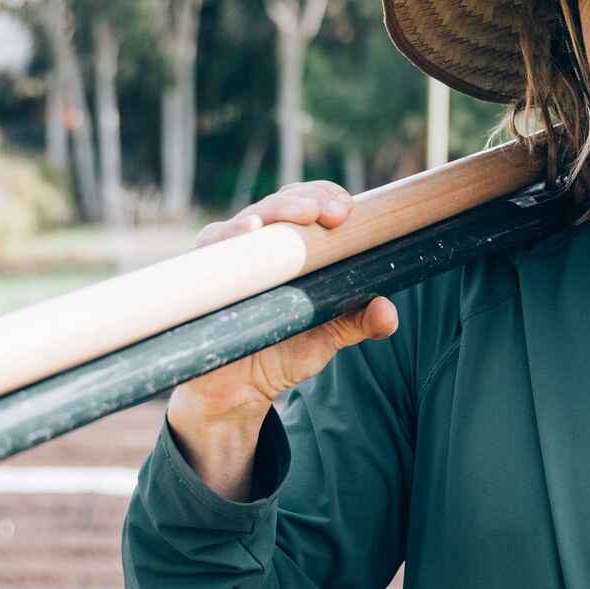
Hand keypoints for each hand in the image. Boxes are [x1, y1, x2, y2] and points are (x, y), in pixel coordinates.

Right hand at [165, 181, 398, 499]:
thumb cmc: (283, 350)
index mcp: (293, 246)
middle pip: (280, 203)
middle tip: (328, 213)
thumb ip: (357, 322)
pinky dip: (227, 238)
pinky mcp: (201, 275)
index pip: (310, 204)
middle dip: (305, 201)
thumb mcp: (326, 338)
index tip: (347, 212)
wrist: (237, 390)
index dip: (327, 198)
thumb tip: (387, 312)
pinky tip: (247, 233)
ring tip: (294, 217)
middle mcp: (260, 243)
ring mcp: (228, 256)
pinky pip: (211, 248)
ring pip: (247, 220)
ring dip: (270, 213)